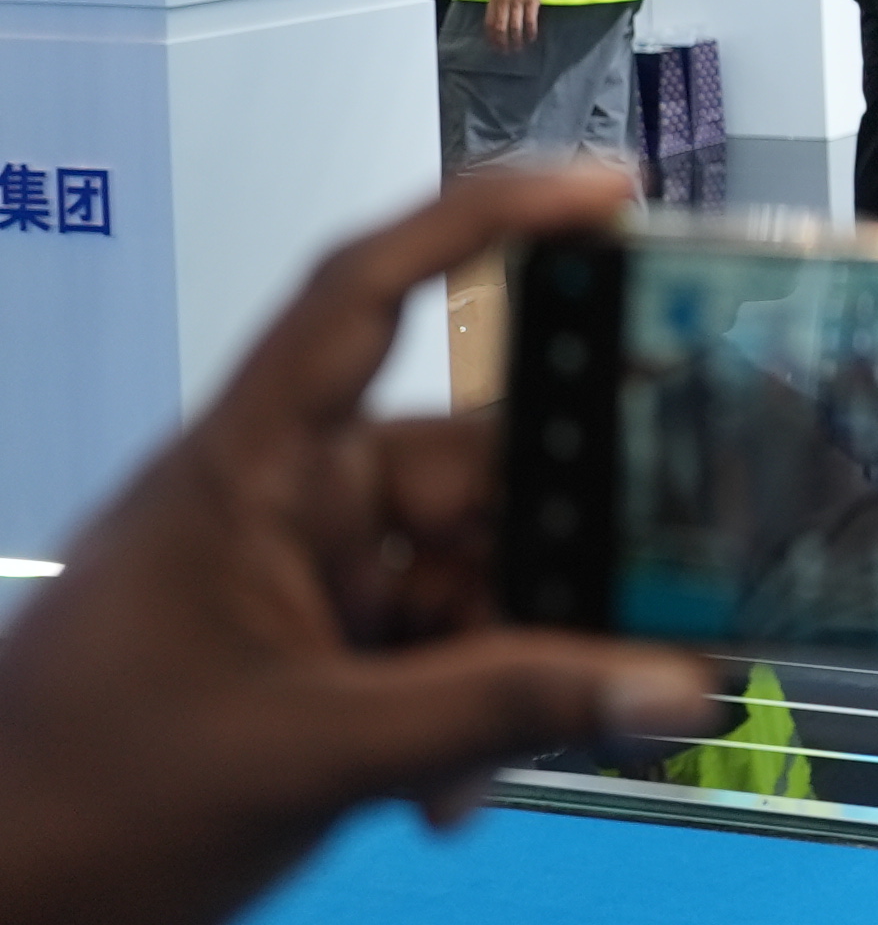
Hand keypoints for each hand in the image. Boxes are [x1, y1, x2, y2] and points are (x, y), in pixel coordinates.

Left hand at [0, 166, 713, 924]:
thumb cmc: (87, 800)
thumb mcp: (315, 750)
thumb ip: (502, 710)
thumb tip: (675, 686)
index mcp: (253, 467)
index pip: (366, 294)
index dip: (485, 220)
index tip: (611, 192)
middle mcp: (289, 499)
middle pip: (473, 468)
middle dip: (563, 542)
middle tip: (669, 588)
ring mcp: (303, 576)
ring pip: (473, 571)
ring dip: (519, 658)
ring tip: (540, 740)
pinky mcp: (314, 650)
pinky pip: (440, 647)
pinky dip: (472, 710)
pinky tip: (460, 790)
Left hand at [485, 0, 545, 53]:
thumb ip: (499, 1)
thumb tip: (499, 16)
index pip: (489, 23)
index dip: (491, 37)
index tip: (493, 46)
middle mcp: (503, 2)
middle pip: (500, 28)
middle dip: (502, 43)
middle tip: (506, 53)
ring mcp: (518, 2)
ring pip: (514, 27)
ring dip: (516, 41)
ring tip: (518, 49)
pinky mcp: (532, 0)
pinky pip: (530, 21)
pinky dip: (530, 32)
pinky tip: (531, 39)